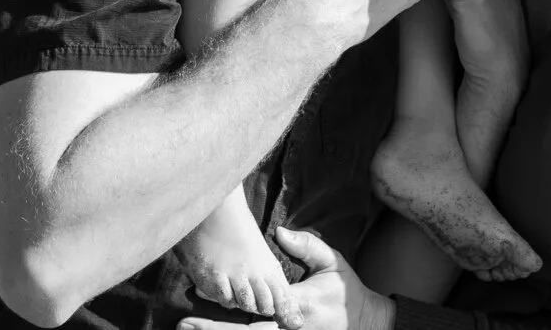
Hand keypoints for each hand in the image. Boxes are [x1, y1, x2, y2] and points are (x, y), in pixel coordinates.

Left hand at [180, 227, 393, 329]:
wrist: (366, 324)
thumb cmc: (346, 291)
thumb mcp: (332, 263)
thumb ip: (307, 246)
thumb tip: (280, 230)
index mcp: (298, 304)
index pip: (258, 304)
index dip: (229, 301)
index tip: (199, 294)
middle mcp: (290, 329)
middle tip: (184, 325)